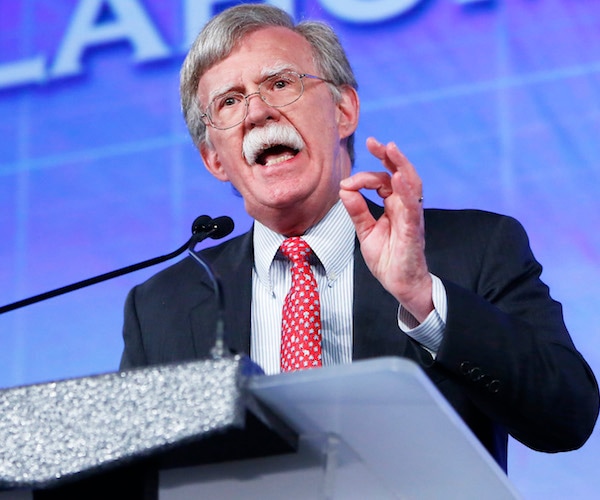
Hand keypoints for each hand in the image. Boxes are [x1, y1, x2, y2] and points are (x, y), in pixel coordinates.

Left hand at [339, 137, 432, 321]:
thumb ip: (357, 211)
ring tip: (391, 148)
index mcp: (394, 206)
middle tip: (374, 142)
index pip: (383, 181)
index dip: (366, 176)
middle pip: (401, 175)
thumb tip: (344, 189)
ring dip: (401, 165)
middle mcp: (405, 207)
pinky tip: (398, 178)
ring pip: (411, 185)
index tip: (346, 183)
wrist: (400, 284)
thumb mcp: (366, 232)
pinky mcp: (413, 231)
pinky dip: (406, 192)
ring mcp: (411, 217)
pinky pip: (412, 208)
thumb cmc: (388, 259)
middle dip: (389, 156)